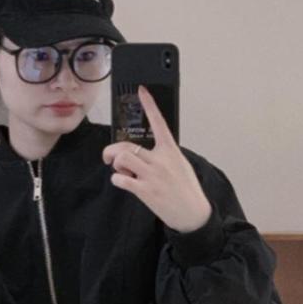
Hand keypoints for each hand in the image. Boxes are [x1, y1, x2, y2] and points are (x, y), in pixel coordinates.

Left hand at [102, 85, 211, 232]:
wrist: (193, 212)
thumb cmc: (187, 189)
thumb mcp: (180, 164)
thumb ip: (162, 155)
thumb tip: (141, 153)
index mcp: (170, 150)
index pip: (158, 122)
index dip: (149, 104)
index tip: (141, 90)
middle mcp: (160, 159)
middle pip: (126, 146)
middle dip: (112, 151)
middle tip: (109, 158)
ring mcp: (152, 175)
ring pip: (121, 159)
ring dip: (115, 165)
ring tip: (121, 171)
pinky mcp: (145, 190)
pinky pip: (120, 179)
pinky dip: (117, 180)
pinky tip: (123, 182)